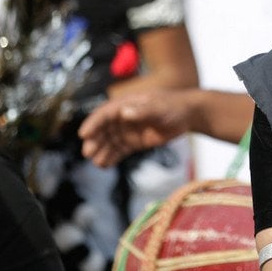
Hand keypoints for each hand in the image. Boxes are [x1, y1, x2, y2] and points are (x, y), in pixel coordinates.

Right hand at [78, 90, 193, 166]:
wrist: (187, 116)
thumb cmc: (173, 107)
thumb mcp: (160, 108)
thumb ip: (143, 111)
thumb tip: (125, 113)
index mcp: (125, 104)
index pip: (104, 114)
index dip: (93, 123)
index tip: (84, 134)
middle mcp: (122, 117)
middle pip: (103, 129)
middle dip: (94, 141)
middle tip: (89, 152)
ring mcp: (127, 130)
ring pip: (109, 142)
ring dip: (101, 151)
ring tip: (97, 162)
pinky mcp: (133, 142)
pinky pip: (118, 150)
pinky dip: (111, 157)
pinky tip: (104, 165)